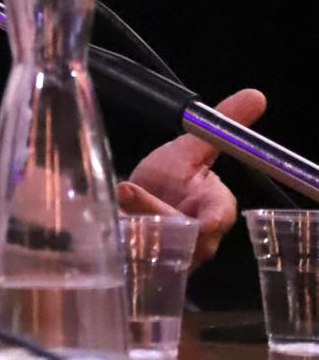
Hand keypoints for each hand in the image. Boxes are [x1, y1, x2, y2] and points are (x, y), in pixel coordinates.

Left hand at [117, 87, 266, 264]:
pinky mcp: (138, 265)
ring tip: (115, 196)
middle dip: (156, 213)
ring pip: (155, 246)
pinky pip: (130, 258)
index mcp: (213, 209)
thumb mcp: (190, 148)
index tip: (202, 220)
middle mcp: (194, 238)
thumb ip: (221, 124)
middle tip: (128, 190)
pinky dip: (116, 239)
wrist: (133, 203)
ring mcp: (167, 256)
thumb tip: (257, 94)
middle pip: (184, 234)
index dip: (213, 219)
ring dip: (133, 222)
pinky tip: (102, 222)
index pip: (222, 216)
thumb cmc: (167, 178)